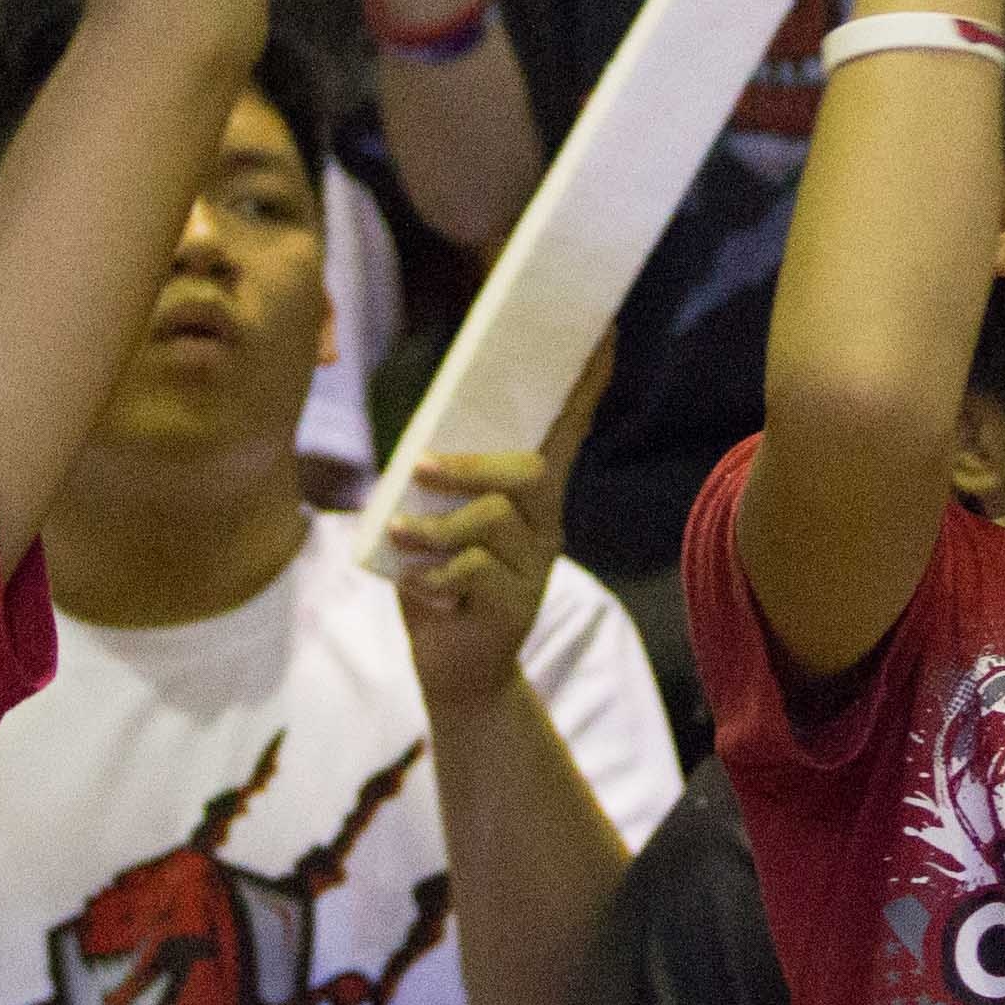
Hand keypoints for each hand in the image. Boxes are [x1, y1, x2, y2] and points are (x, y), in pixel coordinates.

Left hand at [384, 344, 606, 710]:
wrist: (457, 672)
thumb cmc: (440, 585)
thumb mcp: (433, 527)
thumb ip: (435, 489)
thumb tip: (418, 449)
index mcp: (530, 497)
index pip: (564, 431)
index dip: (583, 386)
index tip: (603, 331)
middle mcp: (544, 525)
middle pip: (529, 472)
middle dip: (471, 465)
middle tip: (422, 467)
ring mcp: (535, 566)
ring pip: (493, 519)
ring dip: (437, 525)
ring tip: (400, 534)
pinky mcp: (516, 605)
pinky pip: (474, 571)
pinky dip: (432, 573)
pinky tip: (418, 585)